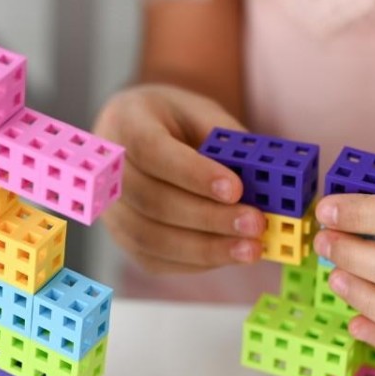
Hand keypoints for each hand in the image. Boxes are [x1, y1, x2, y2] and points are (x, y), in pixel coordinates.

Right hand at [93, 83, 264, 273]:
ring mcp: (110, 210)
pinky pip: (155, 259)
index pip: (151, 150)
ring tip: (250, 249)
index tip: (236, 188)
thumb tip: (267, 182)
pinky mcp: (123, 240)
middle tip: (255, 223)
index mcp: (125, 122)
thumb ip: (228, 142)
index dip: (191, 173)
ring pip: (150, 237)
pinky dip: (196, 261)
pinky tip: (229, 254)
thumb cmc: (177, 122)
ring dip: (205, 247)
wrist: (144, 134)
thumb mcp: (203, 114)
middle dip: (208, 217)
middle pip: (151, 200)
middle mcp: (107, 170)